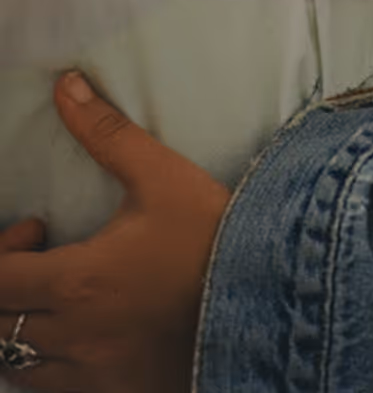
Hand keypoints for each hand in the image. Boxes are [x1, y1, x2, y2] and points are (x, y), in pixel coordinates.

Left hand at [0, 73, 230, 392]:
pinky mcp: (114, 392)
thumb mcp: (162, 176)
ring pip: (16, 364)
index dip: (1, 251)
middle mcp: (73, 335)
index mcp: (77, 281)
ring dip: (20, 329)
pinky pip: (53, 389)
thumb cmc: (212, 233)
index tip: (37, 228)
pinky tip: (83, 332)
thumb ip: (107, 133)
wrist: (269, 290)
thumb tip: (66, 87)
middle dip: (8, 286)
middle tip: (43, 256)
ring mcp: (91, 373)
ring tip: (56, 297)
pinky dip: (48, 364)